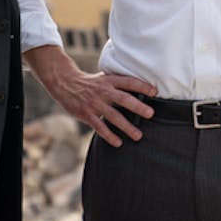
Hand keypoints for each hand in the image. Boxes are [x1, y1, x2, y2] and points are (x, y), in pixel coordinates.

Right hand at [24, 46, 156, 146]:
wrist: (65, 83)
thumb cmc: (91, 82)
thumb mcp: (105, 77)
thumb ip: (119, 84)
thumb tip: (142, 90)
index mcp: (110, 80)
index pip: (129, 82)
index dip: (142, 86)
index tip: (155, 92)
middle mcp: (103, 91)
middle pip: (123, 99)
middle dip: (138, 107)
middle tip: (151, 114)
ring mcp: (94, 103)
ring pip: (113, 116)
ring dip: (126, 126)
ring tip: (138, 135)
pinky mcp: (86, 114)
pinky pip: (99, 127)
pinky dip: (109, 135)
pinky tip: (119, 142)